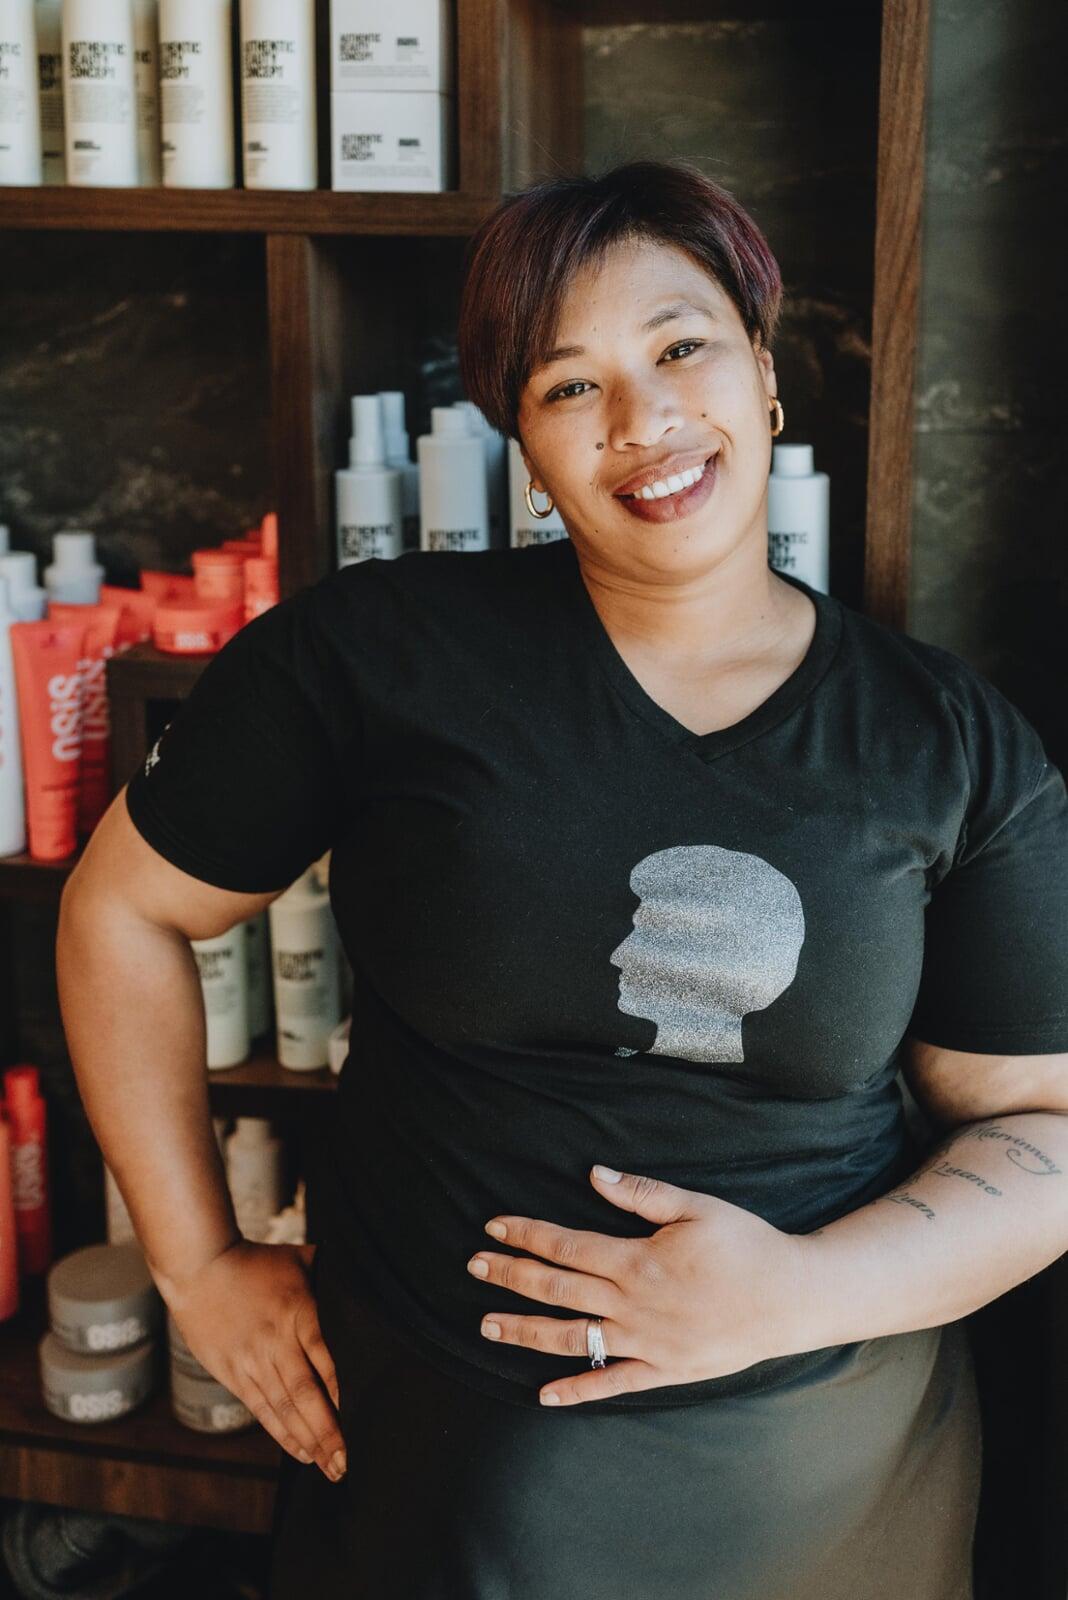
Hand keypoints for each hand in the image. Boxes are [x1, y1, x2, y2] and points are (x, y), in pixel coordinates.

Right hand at [164, 1240, 346, 1479]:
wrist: (199, 1267)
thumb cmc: (256, 1262)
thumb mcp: (301, 1260)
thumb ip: (332, 1276)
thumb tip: (369, 1278)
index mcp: (298, 1311)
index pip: (325, 1358)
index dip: (342, 1392)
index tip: (362, 1418)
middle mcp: (276, 1341)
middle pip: (305, 1393)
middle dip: (327, 1431)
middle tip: (346, 1463)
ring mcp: (252, 1360)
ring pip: (283, 1409)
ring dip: (307, 1440)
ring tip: (329, 1467)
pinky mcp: (233, 1373)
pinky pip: (261, 1409)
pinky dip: (282, 1433)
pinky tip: (301, 1452)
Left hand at [467, 1165, 811, 1406]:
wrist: (790, 1298)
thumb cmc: (745, 1244)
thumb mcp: (695, 1206)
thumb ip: (641, 1194)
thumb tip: (593, 1175)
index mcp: (636, 1259)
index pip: (566, 1244)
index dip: (526, 1234)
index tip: (492, 1227)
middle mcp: (631, 1304)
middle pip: (556, 1288)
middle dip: (510, 1276)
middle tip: (473, 1266)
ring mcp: (643, 1342)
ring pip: (570, 1338)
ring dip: (524, 1330)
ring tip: (486, 1325)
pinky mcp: (662, 1370)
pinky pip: (610, 1384)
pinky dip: (575, 1391)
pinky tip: (542, 1395)